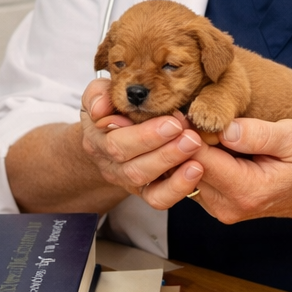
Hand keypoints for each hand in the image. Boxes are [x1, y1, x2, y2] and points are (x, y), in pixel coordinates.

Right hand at [77, 79, 204, 209]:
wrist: (112, 133)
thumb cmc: (113, 106)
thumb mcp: (101, 93)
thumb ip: (98, 94)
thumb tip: (99, 109)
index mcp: (97, 137)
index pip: (116, 142)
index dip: (144, 136)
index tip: (172, 123)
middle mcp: (109, 162)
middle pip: (132, 165)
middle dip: (164, 151)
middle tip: (190, 136)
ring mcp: (126, 179)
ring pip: (144, 181)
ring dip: (172, 164)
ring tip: (194, 147)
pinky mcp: (144, 191)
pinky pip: (157, 198)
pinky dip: (177, 188)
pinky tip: (195, 170)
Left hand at [185, 117, 291, 224]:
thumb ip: (259, 134)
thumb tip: (224, 129)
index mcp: (246, 190)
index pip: (199, 159)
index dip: (187, 133)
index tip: (182, 110)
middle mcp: (226, 205)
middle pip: (184, 169)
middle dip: (179, 141)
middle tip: (178, 111)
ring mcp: (218, 207)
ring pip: (182, 174)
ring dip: (182, 149)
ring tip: (189, 123)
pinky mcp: (214, 202)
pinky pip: (190, 177)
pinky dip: (190, 157)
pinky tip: (200, 139)